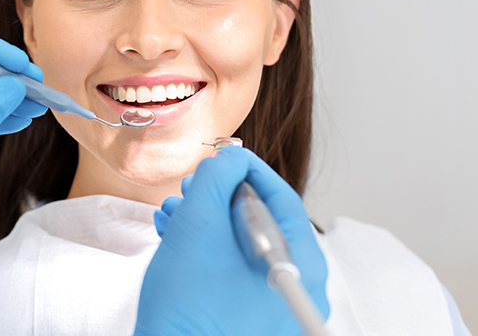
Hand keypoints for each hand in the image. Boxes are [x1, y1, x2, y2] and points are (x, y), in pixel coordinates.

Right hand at [138, 147, 329, 334]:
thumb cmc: (186, 307)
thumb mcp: (199, 224)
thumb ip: (217, 179)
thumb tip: (230, 160)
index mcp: (302, 265)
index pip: (283, 199)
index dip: (247, 170)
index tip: (223, 158)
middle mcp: (301, 290)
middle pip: (265, 225)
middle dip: (220, 199)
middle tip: (192, 188)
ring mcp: (279, 310)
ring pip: (247, 249)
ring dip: (208, 225)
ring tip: (175, 215)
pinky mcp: (254, 322)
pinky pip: (239, 275)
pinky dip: (211, 254)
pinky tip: (179, 241)